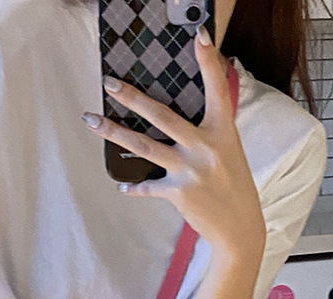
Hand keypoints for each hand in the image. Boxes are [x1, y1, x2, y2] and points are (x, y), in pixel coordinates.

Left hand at [82, 26, 265, 260]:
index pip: (216, 89)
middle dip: (131, 97)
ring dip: (114, 132)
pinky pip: (148, 186)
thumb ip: (208, 133)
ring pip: (144, 146)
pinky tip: (122, 184)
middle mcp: (206, 147)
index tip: (199, 36)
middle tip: (109, 83)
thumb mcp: (229, 153)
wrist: (240, 228)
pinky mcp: (178, 192)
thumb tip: (177, 121)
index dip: (208, 62)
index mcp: (223, 132)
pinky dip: (134, 187)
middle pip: (162, 115)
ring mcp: (190, 170)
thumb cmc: (234, 188)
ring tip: (92, 122)